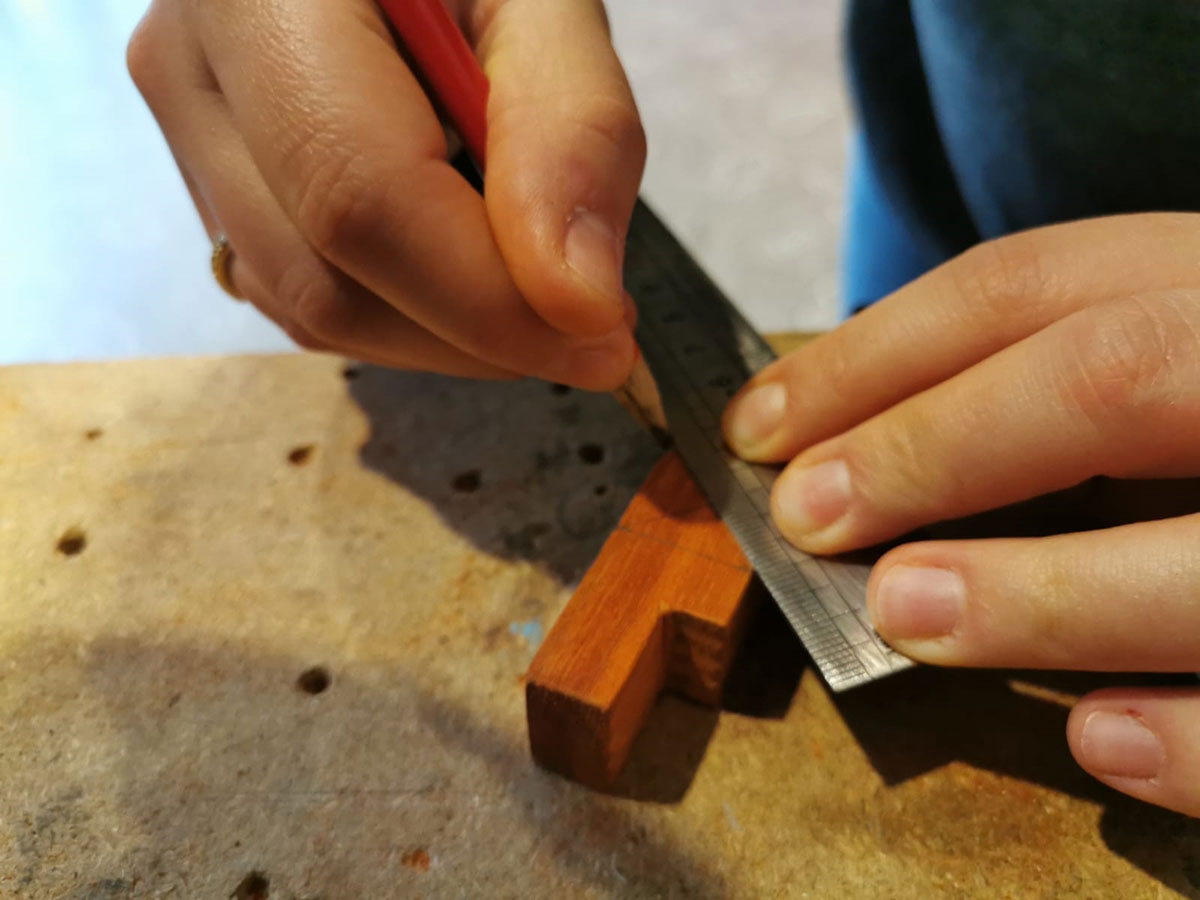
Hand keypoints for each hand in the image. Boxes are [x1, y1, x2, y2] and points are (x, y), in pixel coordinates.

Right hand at [127, 0, 644, 388]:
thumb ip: (573, 129)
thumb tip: (579, 303)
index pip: (359, 198)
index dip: (487, 299)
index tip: (602, 339)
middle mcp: (191, 71)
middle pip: (328, 281)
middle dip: (479, 332)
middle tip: (594, 324)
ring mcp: (189, 141)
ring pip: (313, 312)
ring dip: (450, 336)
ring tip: (536, 278)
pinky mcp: (218, 194)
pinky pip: (308, 304)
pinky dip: (411, 318)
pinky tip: (469, 266)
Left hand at [723, 213, 1199, 816]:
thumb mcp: (1183, 346)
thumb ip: (1070, 376)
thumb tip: (860, 442)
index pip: (1036, 283)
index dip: (876, 355)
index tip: (765, 427)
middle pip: (1120, 372)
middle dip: (940, 445)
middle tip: (810, 518)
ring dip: (1046, 593)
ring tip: (907, 617)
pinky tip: (1100, 743)